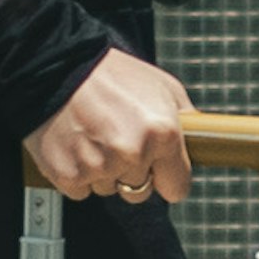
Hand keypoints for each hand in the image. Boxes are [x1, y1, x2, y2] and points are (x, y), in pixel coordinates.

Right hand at [24, 47, 194, 204]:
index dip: (167, 178)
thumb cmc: (110, 73)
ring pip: (108, 190)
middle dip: (132, 173)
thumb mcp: (162, 86)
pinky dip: (77, 173)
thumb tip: (199, 142)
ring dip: (103, 172)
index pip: (177, 188)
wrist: (59, 65)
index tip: (159, 171)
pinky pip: (80, 190)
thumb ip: (185, 120)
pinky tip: (76, 145)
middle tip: (118, 141)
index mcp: (162, 133)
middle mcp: (134, 153)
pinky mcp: (69, 175)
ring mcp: (100, 166)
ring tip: (94, 136)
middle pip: (140, 192)